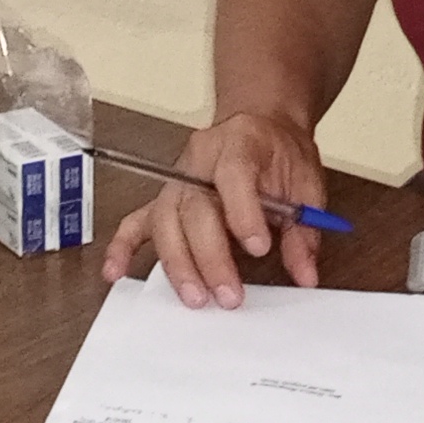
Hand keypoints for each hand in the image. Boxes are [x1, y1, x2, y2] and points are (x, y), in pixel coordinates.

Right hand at [100, 111, 328, 306]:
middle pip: (194, 209)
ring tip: (197, 297)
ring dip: (178, 264)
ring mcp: (177, 181)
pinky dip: (123, 248)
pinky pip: (135, 222)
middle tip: (229, 294)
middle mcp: (200, 160)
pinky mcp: (163, 199)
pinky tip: (117, 272)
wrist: (259, 125)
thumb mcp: (305, 183)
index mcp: (239, 144)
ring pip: (165, 222)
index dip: (243, 214)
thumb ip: (304, 230)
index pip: (233, 176)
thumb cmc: (278, 151)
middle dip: (210, 257)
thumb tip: (305, 272)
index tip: (258, 248)